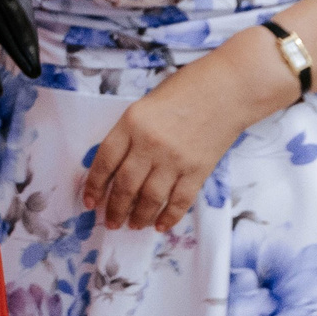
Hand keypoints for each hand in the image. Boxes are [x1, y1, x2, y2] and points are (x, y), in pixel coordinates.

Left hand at [83, 30, 290, 231]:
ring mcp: (175, 159)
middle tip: (110, 222)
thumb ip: (130, 134)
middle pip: (125, 185)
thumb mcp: (145, 106)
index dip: (94, 185)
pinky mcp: (198, 170)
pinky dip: (169, 216)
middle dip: (115, 208)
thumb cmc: (184, 91)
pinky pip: (180, 200)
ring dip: (139, 216)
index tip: (89, 201)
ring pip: (150, 198)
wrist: (227, 90)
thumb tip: (114, 168)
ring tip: (132, 225)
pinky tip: (160, 225)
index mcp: (131, 123)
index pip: (105, 161)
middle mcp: (150, 144)